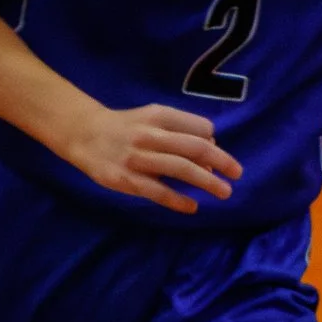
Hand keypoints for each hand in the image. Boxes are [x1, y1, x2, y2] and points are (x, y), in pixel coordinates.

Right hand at [60, 102, 242, 213]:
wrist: (84, 134)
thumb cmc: (127, 127)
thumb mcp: (153, 117)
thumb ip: (180, 130)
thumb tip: (212, 150)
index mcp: (160, 116)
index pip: (200, 128)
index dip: (213, 142)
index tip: (215, 154)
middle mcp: (150, 135)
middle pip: (195, 148)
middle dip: (222, 161)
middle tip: (238, 174)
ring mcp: (138, 158)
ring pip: (181, 169)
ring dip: (207, 182)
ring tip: (225, 192)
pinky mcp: (126, 179)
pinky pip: (157, 191)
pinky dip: (178, 200)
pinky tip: (192, 206)